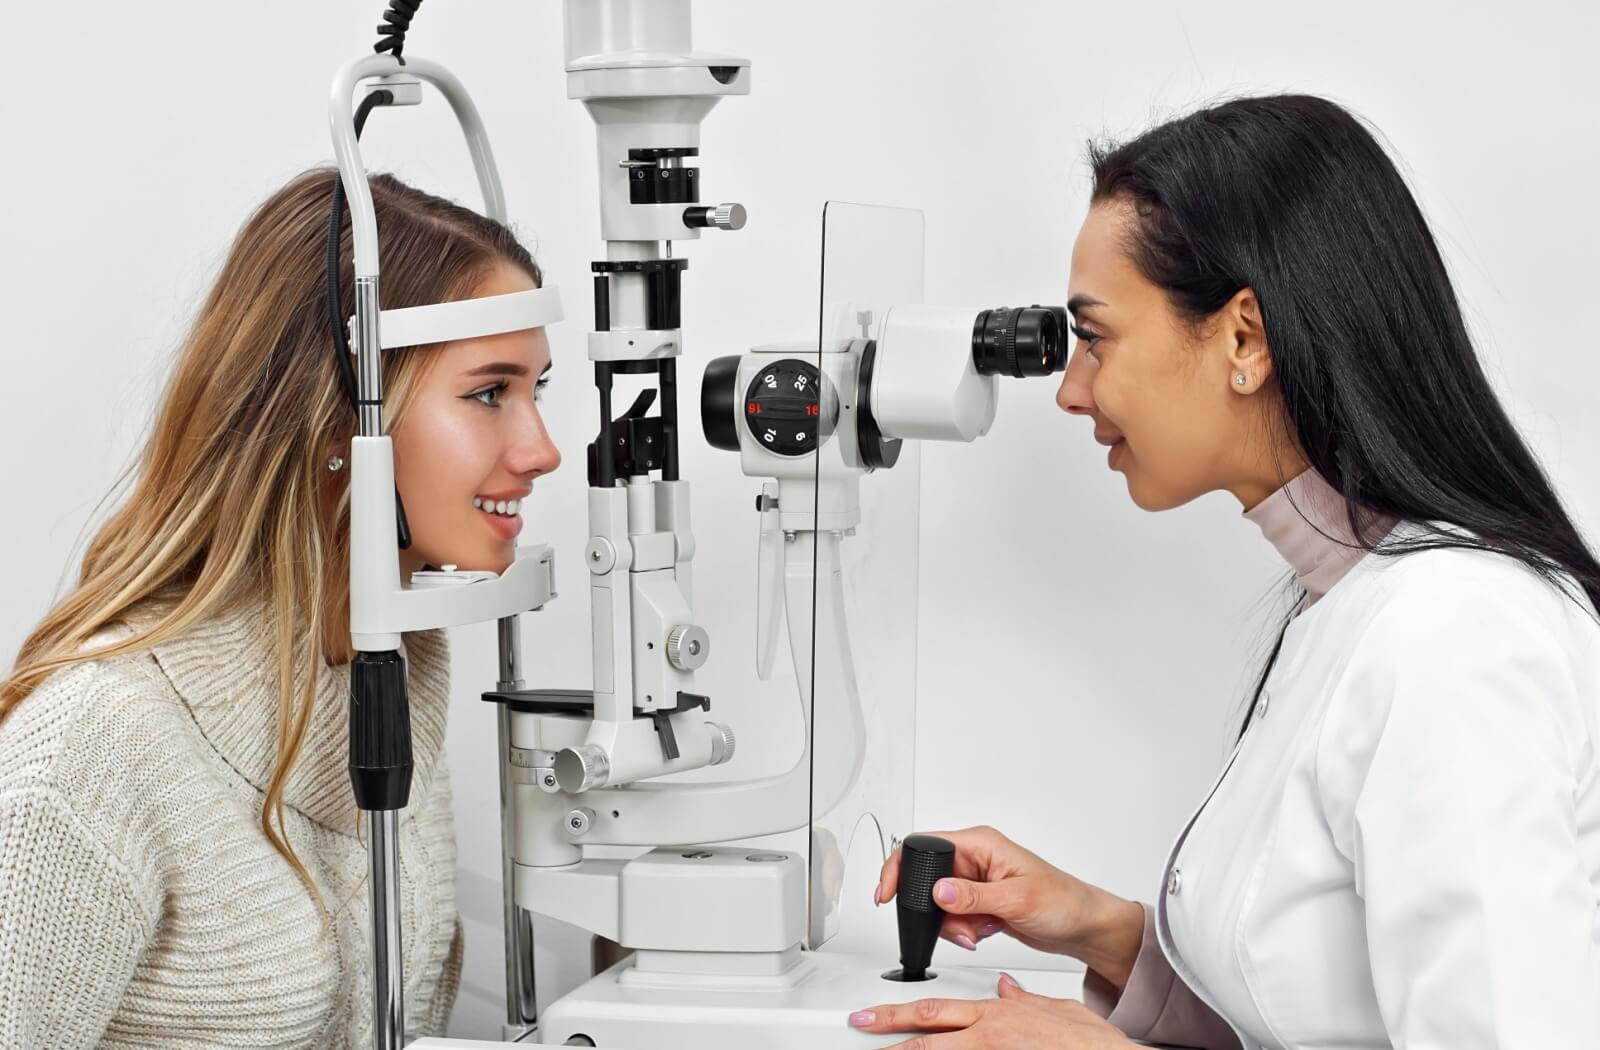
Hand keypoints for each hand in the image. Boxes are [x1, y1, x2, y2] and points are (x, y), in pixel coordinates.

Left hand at [849, 973, 1136, 1048]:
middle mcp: (990, 1038)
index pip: (937, 1011)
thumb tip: (1004, 988)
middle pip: (927, 1035)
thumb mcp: (1057, 1010)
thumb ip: (1024, 1000)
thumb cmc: (1096, 1046)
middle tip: (858, 1027)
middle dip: (888, 1029)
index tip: (872, 1014)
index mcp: (998, 1017)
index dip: (900, 1013)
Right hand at [875, 826, 1142, 983]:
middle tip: (955, 927)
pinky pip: (953, 916)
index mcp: (980, 843)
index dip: (900, 867)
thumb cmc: (1063, 901)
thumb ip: (973, 896)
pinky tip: (984, 933)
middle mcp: (975, 858)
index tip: (887, 894)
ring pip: (939, 903)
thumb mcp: (1016, 899)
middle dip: (935, 909)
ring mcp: (977, 881)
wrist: (1083, 927)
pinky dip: (962, 930)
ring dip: (952, 924)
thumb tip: (938, 891)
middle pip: (927, 879)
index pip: (925, 844)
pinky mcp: (980, 901)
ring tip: (978, 932)